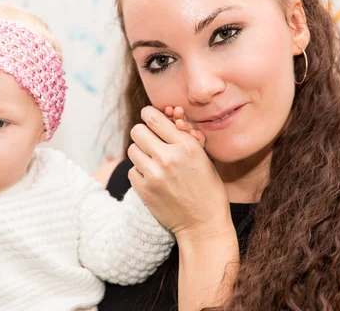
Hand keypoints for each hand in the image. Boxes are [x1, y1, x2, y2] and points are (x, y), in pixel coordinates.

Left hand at [127, 106, 231, 241]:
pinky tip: (152, 177)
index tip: (148, 118)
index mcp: (186, 146)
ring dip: (140, 152)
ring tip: (152, 160)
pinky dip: (139, 172)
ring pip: (132, 149)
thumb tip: (167, 117)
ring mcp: (154, 175)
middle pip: (137, 131)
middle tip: (149, 140)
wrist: (203, 224)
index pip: (153, 118)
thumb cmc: (208, 188)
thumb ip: (184, 137)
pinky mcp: (144, 190)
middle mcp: (168, 158)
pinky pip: (131, 170)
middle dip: (143, 133)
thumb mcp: (203, 157)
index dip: (148, 115)